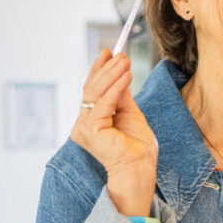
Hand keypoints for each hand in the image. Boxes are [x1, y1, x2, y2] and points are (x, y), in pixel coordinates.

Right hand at [70, 50, 157, 215]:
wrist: (139, 169)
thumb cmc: (137, 148)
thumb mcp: (130, 114)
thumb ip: (122, 95)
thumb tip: (120, 72)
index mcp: (90, 121)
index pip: (92, 90)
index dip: (99, 70)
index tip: (109, 52)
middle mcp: (83, 124)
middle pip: (92, 89)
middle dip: (106, 68)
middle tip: (120, 53)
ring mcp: (83, 128)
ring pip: (96, 92)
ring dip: (112, 73)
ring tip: (125, 60)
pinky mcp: (90, 130)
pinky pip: (104, 103)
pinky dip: (116, 87)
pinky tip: (126, 76)